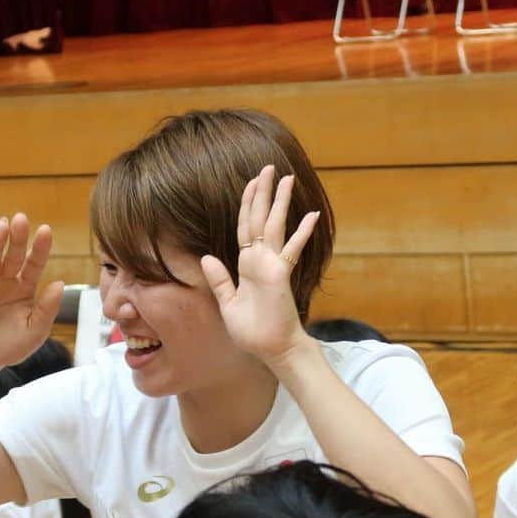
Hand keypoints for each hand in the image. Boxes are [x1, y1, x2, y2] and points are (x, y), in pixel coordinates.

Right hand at [0, 213, 62, 378]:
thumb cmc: (12, 346)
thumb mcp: (35, 330)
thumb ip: (47, 308)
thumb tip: (61, 284)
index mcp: (25, 290)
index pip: (34, 265)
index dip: (39, 248)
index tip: (45, 229)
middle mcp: (4, 284)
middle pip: (12, 258)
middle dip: (17, 239)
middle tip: (21, 218)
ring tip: (2, 224)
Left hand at [200, 164, 320, 365]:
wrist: (272, 350)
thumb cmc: (253, 332)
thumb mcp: (228, 304)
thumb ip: (219, 280)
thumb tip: (206, 257)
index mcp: (246, 266)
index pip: (244, 228)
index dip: (247, 204)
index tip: (251, 183)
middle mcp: (260, 261)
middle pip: (259, 219)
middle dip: (262, 193)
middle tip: (268, 167)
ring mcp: (272, 266)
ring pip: (273, 226)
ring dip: (279, 202)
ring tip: (286, 178)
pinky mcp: (280, 275)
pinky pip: (291, 249)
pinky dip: (301, 233)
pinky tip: (310, 215)